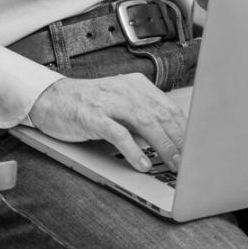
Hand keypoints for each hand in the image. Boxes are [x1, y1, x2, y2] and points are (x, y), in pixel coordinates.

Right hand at [29, 74, 186, 172]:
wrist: (51, 98)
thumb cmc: (88, 104)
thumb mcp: (120, 104)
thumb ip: (142, 116)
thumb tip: (169, 139)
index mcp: (136, 85)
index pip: (169, 107)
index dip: (185, 129)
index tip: (196, 147)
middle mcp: (126, 90)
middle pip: (161, 115)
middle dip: (180, 140)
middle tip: (191, 161)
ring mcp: (109, 102)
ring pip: (145, 122)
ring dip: (163, 145)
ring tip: (174, 163)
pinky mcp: (93, 116)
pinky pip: (118, 134)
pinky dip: (134, 150)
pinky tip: (143, 163)